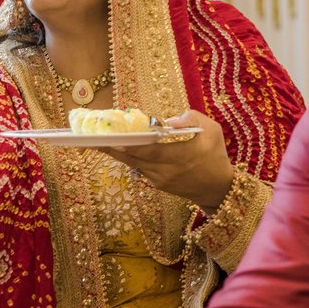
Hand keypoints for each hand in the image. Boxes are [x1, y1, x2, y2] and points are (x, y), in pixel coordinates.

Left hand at [97, 109, 233, 212]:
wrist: (218, 188)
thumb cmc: (216, 155)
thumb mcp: (212, 130)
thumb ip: (190, 119)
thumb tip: (166, 121)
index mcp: (181, 156)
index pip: (152, 152)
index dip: (132, 146)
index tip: (114, 139)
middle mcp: (167, 171)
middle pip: (134, 159)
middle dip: (112, 148)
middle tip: (90, 139)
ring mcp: (160, 180)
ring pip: (133, 164)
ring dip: (115, 153)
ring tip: (95, 141)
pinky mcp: (158, 184)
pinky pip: (138, 168)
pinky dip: (127, 158)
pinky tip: (114, 148)